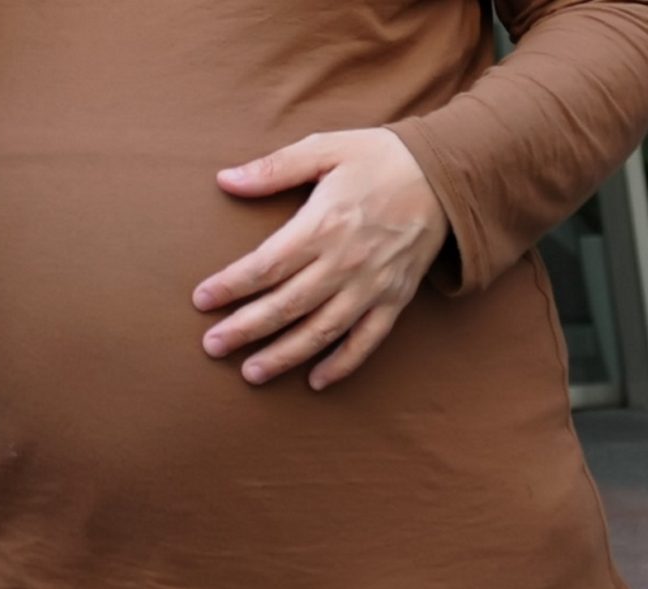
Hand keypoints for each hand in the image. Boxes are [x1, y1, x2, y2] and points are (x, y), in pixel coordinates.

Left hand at [192, 128, 449, 390]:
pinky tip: (316, 381)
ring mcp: (372, 286)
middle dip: (245, 329)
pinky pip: (367, 341)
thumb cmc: (379, 158)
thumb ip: (274, 168)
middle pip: (286, 306)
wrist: (446, 174)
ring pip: (321, 331)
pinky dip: (343, 365)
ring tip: (251, 372)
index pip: (266, 266)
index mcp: (323, 224)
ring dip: (284, 355)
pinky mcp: (395, 299)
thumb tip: (226, 180)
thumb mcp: (326, 148)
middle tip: (212, 347)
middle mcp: (346, 262)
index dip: (230, 286)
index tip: (201, 301)